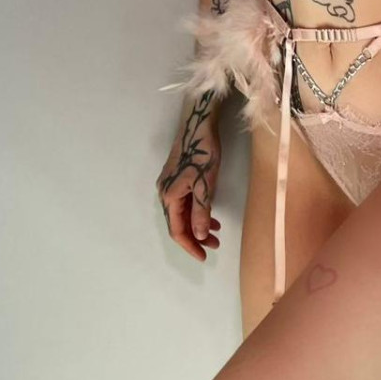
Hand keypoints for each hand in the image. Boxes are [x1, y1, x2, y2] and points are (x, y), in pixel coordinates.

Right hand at [156, 92, 222, 260]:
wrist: (198, 123)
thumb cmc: (202, 153)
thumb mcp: (205, 185)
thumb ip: (201, 212)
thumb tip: (198, 237)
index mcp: (169, 196)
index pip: (177, 230)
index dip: (190, 246)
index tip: (204, 256)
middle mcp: (165, 192)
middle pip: (179, 223)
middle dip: (196, 237)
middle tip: (215, 245)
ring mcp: (169, 183)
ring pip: (183, 212)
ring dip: (198, 223)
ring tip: (216, 231)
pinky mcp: (177, 176)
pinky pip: (185, 201)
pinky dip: (197, 210)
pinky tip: (210, 212)